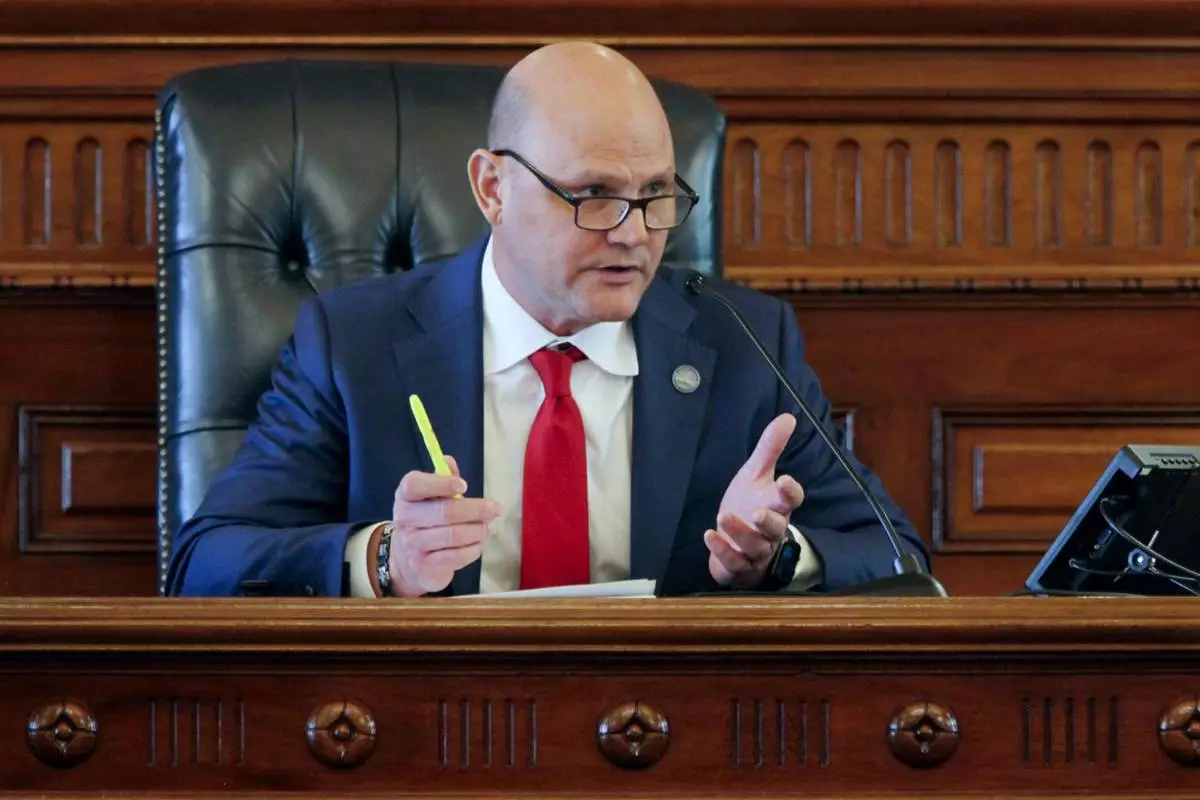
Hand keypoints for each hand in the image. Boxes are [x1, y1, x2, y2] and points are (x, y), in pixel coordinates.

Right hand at [388, 455, 501, 595]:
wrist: (407, 563)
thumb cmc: (425, 522)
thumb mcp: (429, 498)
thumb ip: (441, 478)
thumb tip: (448, 460)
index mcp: (406, 496)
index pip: (416, 485)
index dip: (441, 483)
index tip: (464, 485)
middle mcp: (405, 518)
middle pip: (445, 511)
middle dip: (476, 509)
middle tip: (495, 508)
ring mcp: (413, 544)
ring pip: (455, 535)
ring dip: (479, 530)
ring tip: (489, 527)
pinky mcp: (425, 566)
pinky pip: (458, 555)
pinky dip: (474, 549)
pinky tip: (478, 544)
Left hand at [705, 413, 805, 587]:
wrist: (740, 543)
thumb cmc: (751, 504)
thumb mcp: (757, 474)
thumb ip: (770, 448)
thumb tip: (787, 416)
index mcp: (777, 505)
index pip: (792, 500)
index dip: (790, 492)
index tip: (784, 480)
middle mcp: (770, 530)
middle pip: (776, 528)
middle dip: (769, 521)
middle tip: (758, 512)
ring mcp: (755, 550)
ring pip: (754, 546)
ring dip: (740, 532)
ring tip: (722, 516)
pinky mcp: (739, 566)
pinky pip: (734, 562)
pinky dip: (722, 551)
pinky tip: (709, 535)